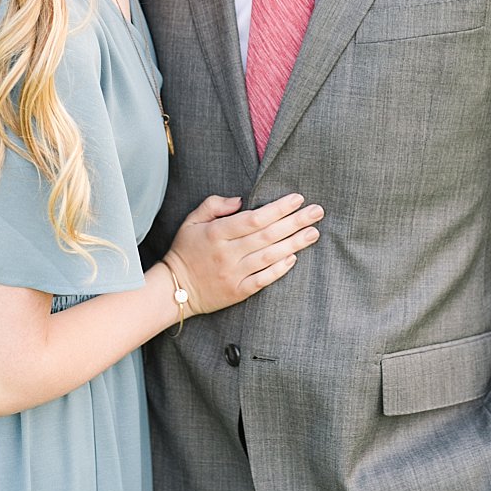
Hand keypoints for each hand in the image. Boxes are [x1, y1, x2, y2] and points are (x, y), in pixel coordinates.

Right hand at [162, 193, 322, 316]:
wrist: (173, 289)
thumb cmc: (185, 250)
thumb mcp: (192, 221)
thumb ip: (214, 205)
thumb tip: (242, 199)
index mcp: (216, 233)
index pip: (254, 218)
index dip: (278, 208)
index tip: (298, 199)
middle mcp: (227, 254)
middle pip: (267, 235)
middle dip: (295, 222)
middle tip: (317, 212)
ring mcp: (233, 274)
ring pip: (269, 256)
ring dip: (294, 243)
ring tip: (313, 233)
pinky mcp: (238, 292)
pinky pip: (263, 279)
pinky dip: (280, 268)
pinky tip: (294, 257)